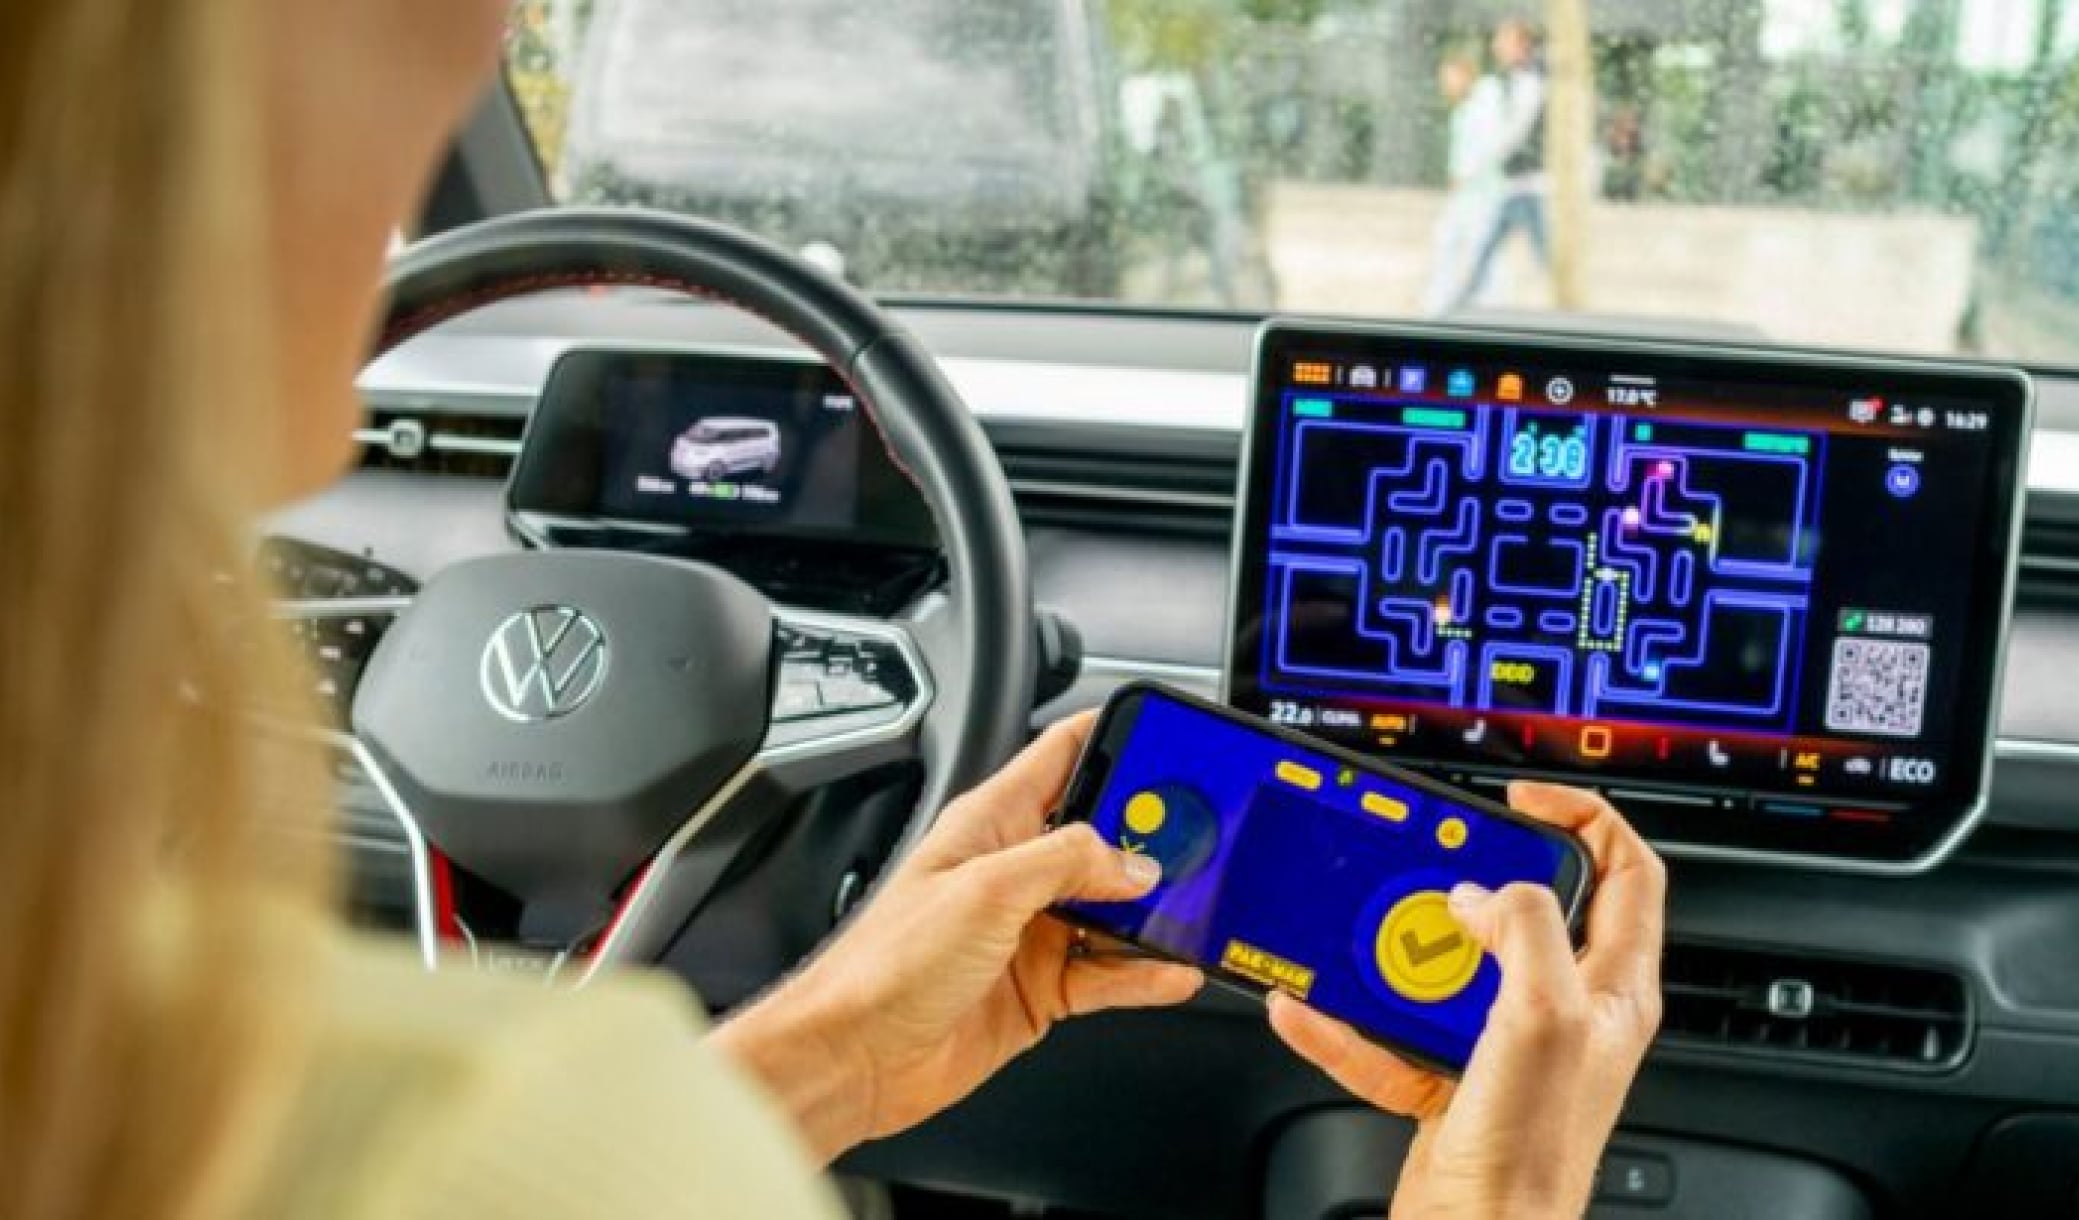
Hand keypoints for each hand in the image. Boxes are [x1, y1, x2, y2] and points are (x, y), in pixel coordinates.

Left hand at [712, 713, 1203, 1162]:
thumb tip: (1131, 862)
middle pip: (1102, 834)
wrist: (855, 1056)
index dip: (1114, 736)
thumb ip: (1066, 862)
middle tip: (1204, 835)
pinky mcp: (1040, 986)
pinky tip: (1174, 970)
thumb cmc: (886, 965)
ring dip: (1156, 910)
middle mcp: (1014, 870)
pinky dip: (1144, 973)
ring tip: (1201, 907)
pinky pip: (1108, 972)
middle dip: (1152, 833)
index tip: (1167, 735)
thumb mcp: (985, 889)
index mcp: (992, 822)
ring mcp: (1029, 930)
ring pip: (1114, 908)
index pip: (1062, 755)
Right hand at [1268, 782, 1665, 1218]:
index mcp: (1613, 987)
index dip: (1584, 817)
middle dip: (1470, 879)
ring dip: (1396, 950)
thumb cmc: (1532, 1153)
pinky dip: (1345, 1023)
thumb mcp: (1545, 1013)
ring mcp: (1504, 1045)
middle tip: (1431, 856)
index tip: (1523, 794)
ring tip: (1366, 935)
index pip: (1626, 872)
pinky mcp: (1449, 1079)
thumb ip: (1525, 928)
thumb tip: (1482, 894)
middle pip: (1526, 909)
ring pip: (1447, 967)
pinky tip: (1310, 1010)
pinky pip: (1389, 1032)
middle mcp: (1566, 1010)